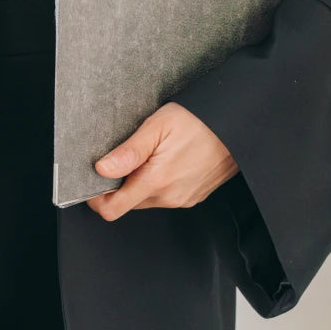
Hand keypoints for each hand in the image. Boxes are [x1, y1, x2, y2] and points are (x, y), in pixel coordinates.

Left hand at [88, 101, 238, 221]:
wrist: (238, 124)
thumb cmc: (199, 120)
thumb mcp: (157, 127)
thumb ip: (128, 152)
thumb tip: (102, 169)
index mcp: (156, 181)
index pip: (112, 209)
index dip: (96, 198)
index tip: (92, 182)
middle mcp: (170, 197)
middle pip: (128, 203)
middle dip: (119, 185)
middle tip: (123, 157)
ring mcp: (183, 198)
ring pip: (146, 199)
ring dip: (140, 182)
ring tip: (149, 154)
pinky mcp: (193, 196)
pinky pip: (165, 196)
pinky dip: (158, 183)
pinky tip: (166, 160)